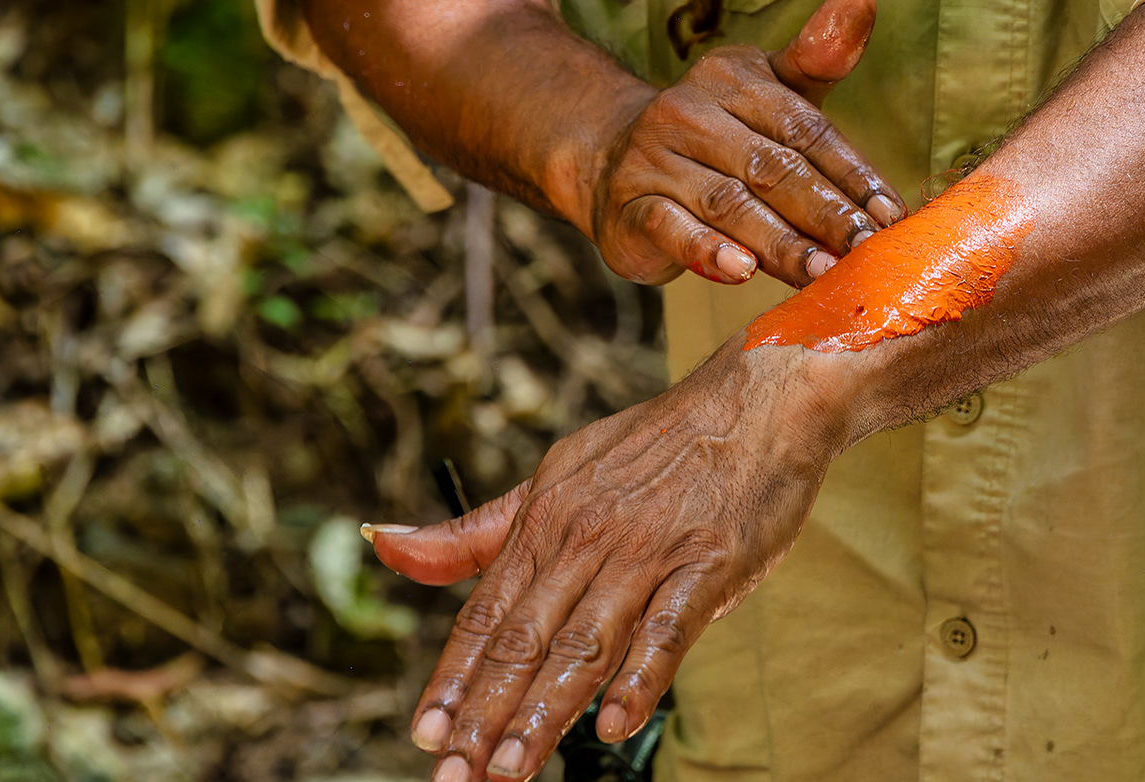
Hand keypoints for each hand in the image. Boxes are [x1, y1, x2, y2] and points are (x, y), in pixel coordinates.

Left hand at [368, 341, 843, 781]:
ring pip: (586, 642)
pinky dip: (640, 677)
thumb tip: (386, 545)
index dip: (454, 676)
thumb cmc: (658, 444)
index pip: (487, 610)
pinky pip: (668, 628)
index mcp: (547, 517)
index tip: (426, 733)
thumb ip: (478, 529)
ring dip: (545, 711)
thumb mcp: (555, 473)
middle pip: (526, 638)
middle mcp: (588, 536)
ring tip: (512, 768)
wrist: (758, 400)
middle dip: (485, 713)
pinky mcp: (708, 564)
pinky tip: (615, 723)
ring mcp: (649, 552)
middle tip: (456, 775)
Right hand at [589, 0, 904, 289]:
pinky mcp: (629, 207)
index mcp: (732, 78)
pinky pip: (671, 228)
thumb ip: (820, 56)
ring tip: (822, 271)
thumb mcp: (770, 89)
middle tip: (864, 249)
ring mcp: (654, 159)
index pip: (805, 128)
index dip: (851, 172)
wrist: (612, 160)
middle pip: (772, 168)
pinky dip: (707, 251)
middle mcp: (690, 112)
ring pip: (729, 203)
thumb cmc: (719, 132)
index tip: (890, 214)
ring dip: (780, 242)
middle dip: (825, 212)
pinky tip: (741, 271)